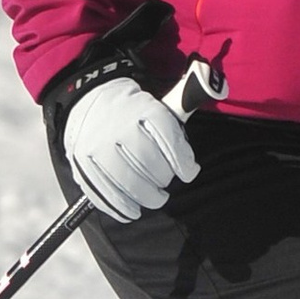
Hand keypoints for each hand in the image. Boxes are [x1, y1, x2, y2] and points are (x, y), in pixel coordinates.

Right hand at [61, 73, 199, 220]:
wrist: (87, 100)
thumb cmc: (134, 109)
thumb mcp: (160, 99)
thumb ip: (187, 97)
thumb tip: (216, 87)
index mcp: (142, 109)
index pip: (170, 141)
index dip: (184, 162)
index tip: (188, 170)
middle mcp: (119, 127)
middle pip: (151, 166)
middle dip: (164, 179)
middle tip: (164, 181)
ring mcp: (98, 147)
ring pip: (130, 183)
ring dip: (148, 197)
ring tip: (155, 197)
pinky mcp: (83, 164)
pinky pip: (105, 193)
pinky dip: (121, 207)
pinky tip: (132, 212)